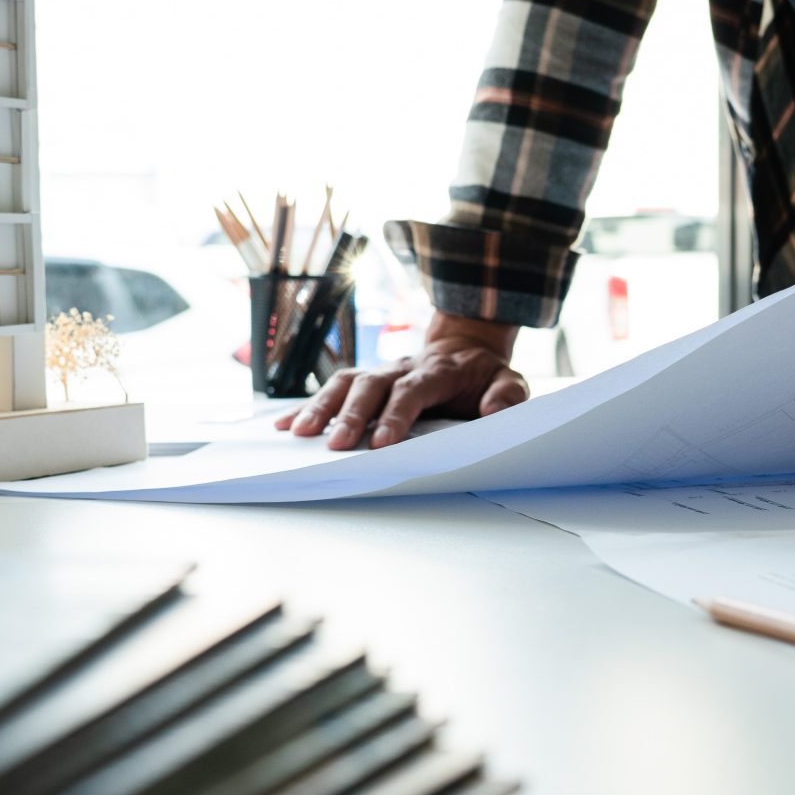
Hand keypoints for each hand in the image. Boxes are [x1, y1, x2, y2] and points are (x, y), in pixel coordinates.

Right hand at [274, 314, 527, 448]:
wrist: (465, 348)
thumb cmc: (484, 375)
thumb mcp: (509, 381)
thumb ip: (508, 395)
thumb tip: (494, 411)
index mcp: (438, 370)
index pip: (413, 390)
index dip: (396, 415)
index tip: (382, 444)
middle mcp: (402, 366)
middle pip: (371, 385)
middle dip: (351, 415)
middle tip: (336, 446)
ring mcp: (380, 370)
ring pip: (345, 382)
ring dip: (321, 407)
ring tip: (298, 433)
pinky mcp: (365, 379)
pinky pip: (333, 388)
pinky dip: (307, 406)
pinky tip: (285, 425)